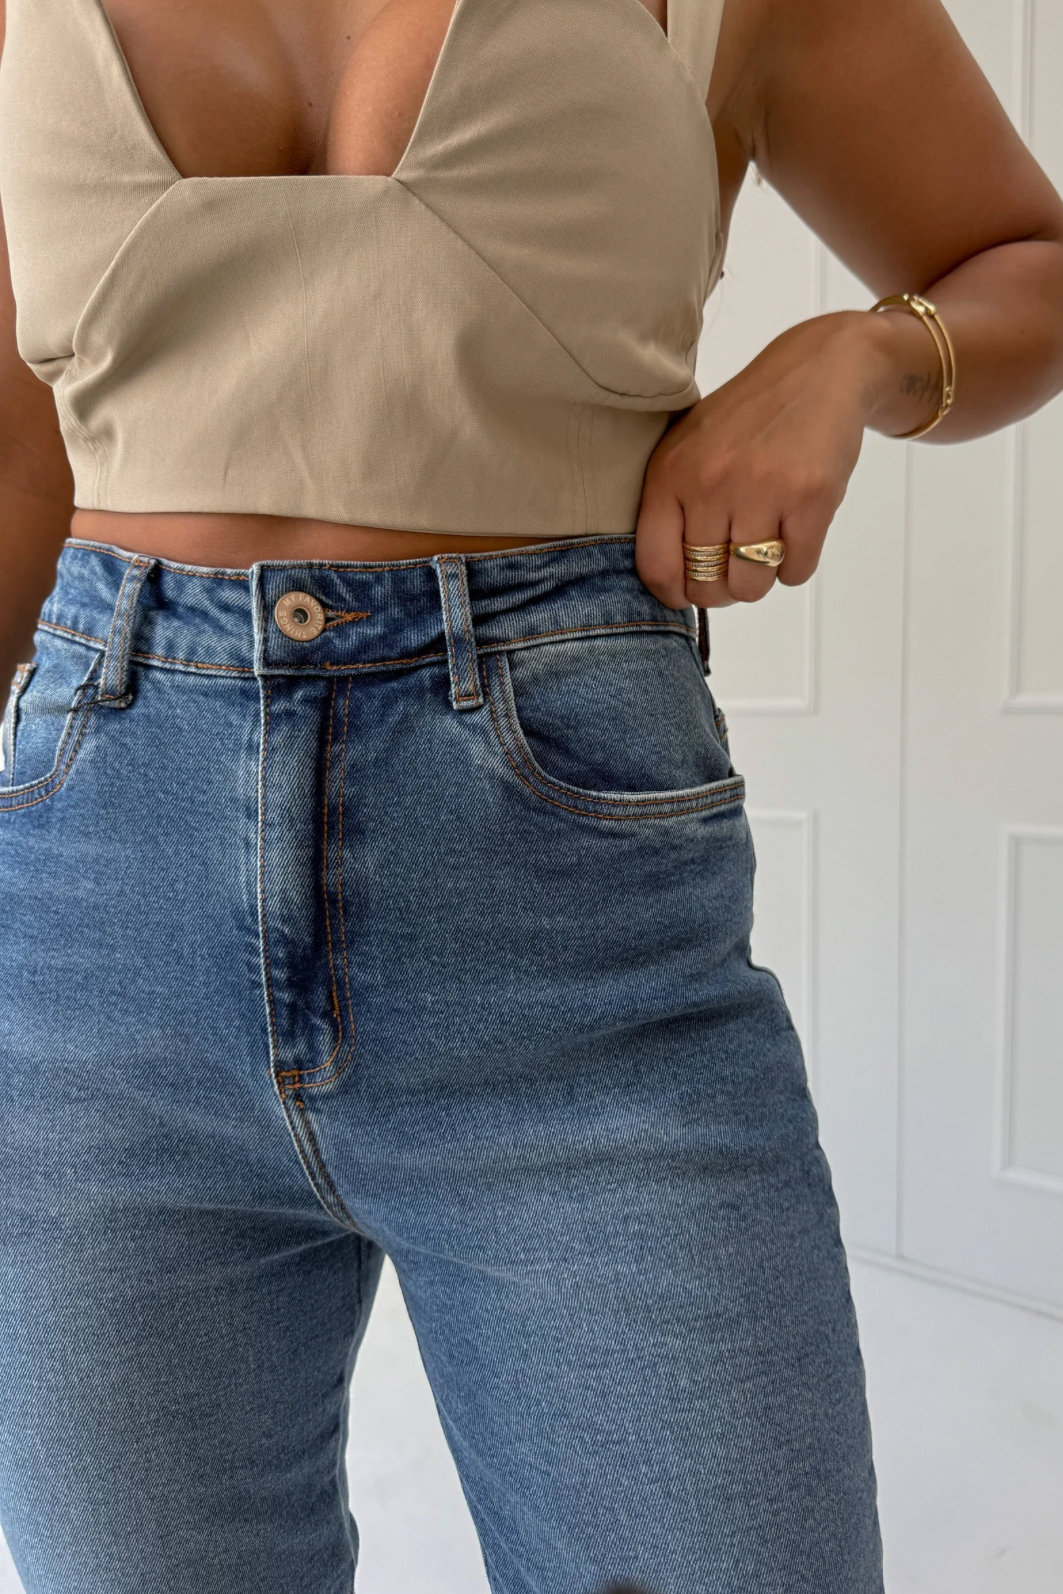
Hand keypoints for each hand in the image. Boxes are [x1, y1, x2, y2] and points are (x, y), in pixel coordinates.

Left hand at [634, 310, 883, 609]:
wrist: (819, 371)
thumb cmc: (748, 418)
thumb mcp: (688, 447)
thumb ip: (671, 505)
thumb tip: (669, 581)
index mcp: (670, 475)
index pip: (657, 567)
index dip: (674, 593)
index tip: (689, 590)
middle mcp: (710, 485)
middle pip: (707, 586)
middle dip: (723, 589)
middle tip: (734, 567)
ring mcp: (761, 492)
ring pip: (751, 587)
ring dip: (761, 579)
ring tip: (765, 545)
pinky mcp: (810, 499)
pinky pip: (795, 572)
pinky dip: (796, 564)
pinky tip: (794, 532)